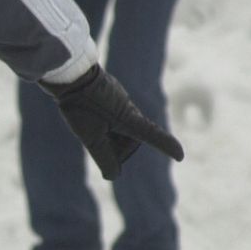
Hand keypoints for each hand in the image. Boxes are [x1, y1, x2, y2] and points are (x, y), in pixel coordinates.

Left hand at [44, 64, 183, 180]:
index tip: (180, 155)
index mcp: (130, 120)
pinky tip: (85, 114)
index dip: (166, 146)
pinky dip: (100, 122)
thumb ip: (103, 158)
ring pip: (118, 128)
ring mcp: (120, 100)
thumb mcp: (90, 137)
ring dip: (106, 134)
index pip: (153, 136)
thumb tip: (112, 175)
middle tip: (92, 138)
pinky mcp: (110, 94)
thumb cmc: (81, 107)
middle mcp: (130, 110)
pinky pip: (110, 116)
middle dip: (114, 147)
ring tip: (85, 123)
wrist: (70, 74)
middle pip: (129, 139)